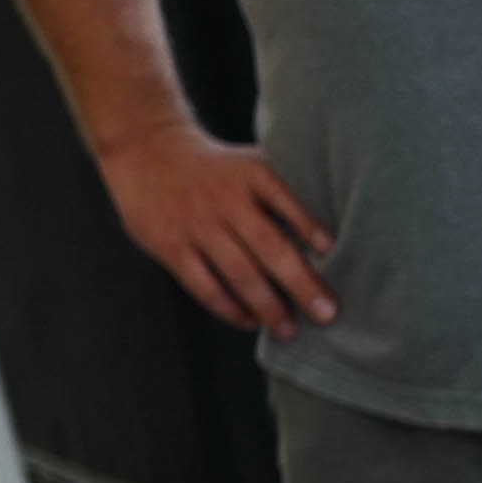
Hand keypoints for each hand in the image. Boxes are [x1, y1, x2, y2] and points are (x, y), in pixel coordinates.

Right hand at [99, 120, 335, 332]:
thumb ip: (284, 187)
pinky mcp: (172, 247)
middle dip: (300, 283)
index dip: (308, 225)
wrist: (146, 151)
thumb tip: (335, 231)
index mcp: (250, 174)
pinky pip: (205, 286)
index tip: (332, 251)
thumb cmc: (216, 169)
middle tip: (327, 313)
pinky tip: (250, 321)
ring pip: (238, 273)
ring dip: (267, 306)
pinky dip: (230, 308)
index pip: (285, 198)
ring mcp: (197, 225)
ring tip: (289, 330)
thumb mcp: (248, 163)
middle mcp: (225, 199)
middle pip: (268, 246)